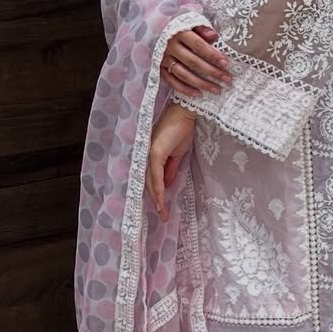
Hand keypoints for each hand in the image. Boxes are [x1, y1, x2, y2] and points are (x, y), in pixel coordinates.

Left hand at [145, 104, 197, 222]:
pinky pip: (156, 175)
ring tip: (163, 213)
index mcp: (151, 155)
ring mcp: (149, 153)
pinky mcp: (155, 152)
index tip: (162, 208)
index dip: (156, 193)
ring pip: (151, 182)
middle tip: (164, 216)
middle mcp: (146, 155)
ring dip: (157, 199)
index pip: (151, 178)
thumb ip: (171, 169)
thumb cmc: (182, 130)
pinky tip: (161, 201)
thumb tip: (168, 185)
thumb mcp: (177, 154)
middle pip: (148, 182)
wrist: (186, 115)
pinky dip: (158, 189)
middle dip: (156, 200)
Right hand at [161, 26, 231, 95]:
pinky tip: (198, 94)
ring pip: (184, 74)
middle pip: (193, 62)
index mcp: (180, 33)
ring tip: (217, 90)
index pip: (199, 45)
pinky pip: (172, 81)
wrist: (157, 30)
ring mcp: (164, 59)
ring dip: (201, 83)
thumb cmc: (180, 28)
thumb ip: (202, 29)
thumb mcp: (191, 23)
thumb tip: (214, 36)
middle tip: (227, 79)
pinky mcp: (159, 68)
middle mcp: (170, 47)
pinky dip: (184, 89)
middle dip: (212, 72)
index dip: (212, 55)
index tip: (225, 63)